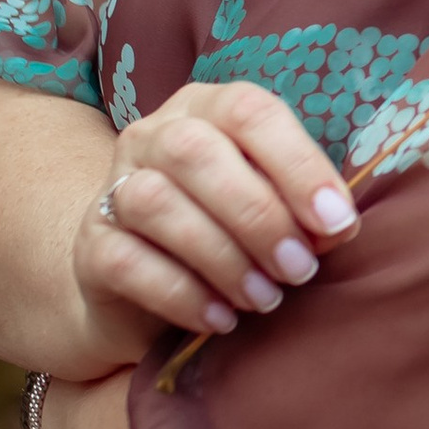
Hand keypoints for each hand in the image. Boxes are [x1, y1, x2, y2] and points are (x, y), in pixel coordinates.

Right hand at [72, 83, 356, 362]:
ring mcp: (113, 188)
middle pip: (197, 152)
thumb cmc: (228, 234)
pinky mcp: (90, 247)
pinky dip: (181, 294)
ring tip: (264, 298)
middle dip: (259, 215)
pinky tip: (219, 318)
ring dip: (222, 256)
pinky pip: (127, 261)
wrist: (142, 289)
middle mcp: (153, 136)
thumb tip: (338, 227)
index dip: (298, 164)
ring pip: (156, 202)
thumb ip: (304, 210)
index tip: (337, 221)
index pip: (249, 112)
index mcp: (207, 110)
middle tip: (300, 268)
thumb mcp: (272, 212)